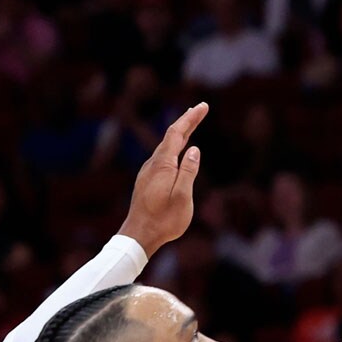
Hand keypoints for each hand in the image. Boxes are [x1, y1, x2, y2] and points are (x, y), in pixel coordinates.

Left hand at [117, 102, 206, 256]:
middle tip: (200, 108)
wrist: (139, 235)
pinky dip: (174, 146)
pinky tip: (178, 150)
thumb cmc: (164, 220)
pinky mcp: (148, 180)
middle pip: (171, 136)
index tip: (202, 106)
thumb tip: (194, 149)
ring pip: (166, 146)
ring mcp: (149, 172)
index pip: (177, 134)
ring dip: (180, 133)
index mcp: (162, 165)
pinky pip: (163, 156)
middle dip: (186, 121)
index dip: (190, 118)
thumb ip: (188, 171)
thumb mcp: (182, 197)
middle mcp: (153, 164)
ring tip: (191, 123)